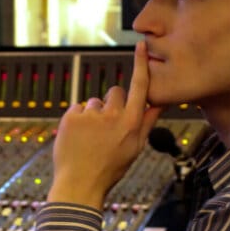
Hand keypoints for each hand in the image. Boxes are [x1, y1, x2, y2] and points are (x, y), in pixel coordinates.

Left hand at [48, 41, 161, 208]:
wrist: (80, 185)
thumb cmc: (109, 169)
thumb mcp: (135, 148)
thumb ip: (147, 122)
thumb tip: (158, 103)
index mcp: (131, 123)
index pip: (139, 86)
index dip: (140, 64)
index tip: (140, 45)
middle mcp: (112, 115)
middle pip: (115, 92)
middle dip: (112, 103)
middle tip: (106, 127)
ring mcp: (90, 115)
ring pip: (94, 102)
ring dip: (93, 114)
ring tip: (90, 138)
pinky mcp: (71, 117)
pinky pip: (77, 108)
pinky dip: (78, 119)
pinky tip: (78, 138)